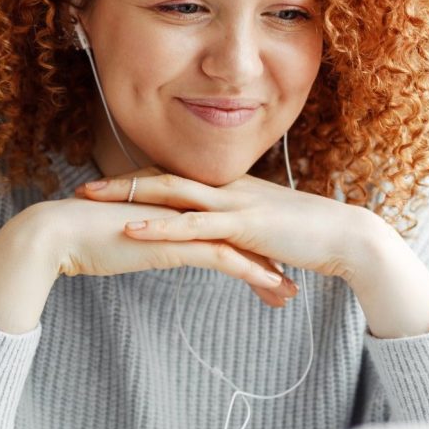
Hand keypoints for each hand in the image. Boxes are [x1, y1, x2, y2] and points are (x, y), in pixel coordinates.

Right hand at [35, 167, 298, 307]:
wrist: (56, 233)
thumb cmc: (80, 238)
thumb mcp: (121, 239)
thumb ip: (140, 239)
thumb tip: (146, 248)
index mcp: (171, 206)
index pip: (218, 223)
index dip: (245, 242)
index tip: (266, 262)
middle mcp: (182, 209)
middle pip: (237, 232)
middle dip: (267, 257)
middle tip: (290, 278)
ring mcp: (181, 224)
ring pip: (238, 245)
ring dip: (268, 270)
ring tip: (289, 293)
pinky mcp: (175, 242)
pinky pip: (224, 258)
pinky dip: (253, 273)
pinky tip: (274, 287)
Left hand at [72, 165, 375, 304]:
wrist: (346, 238)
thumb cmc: (311, 238)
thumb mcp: (268, 235)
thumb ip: (243, 239)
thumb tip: (227, 251)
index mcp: (230, 188)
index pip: (175, 179)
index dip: (139, 183)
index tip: (106, 190)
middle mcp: (226, 188)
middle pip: (162, 177)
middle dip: (120, 183)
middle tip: (82, 190)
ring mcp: (233, 203)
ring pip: (170, 192)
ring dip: (127, 195)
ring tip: (91, 200)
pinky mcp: (242, 225)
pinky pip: (193, 224)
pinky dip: (159, 225)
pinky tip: (131, 230)